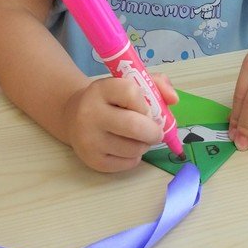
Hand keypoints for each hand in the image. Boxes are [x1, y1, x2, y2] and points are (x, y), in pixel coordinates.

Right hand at [63, 73, 178, 171]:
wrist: (73, 117)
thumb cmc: (109, 99)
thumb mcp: (127, 83)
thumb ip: (155, 85)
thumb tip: (174, 99)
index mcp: (101, 89)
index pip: (131, 93)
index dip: (147, 103)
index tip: (148, 109)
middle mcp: (90, 113)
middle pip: (135, 126)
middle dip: (154, 131)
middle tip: (156, 132)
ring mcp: (90, 139)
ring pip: (134, 148)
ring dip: (145, 144)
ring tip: (139, 138)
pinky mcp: (93, 160)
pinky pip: (128, 163)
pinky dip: (135, 157)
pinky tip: (127, 148)